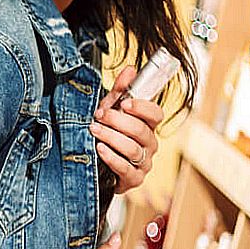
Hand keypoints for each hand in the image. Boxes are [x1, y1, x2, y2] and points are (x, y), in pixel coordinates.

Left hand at [92, 66, 165, 194]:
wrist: (93, 162)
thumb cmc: (106, 131)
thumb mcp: (110, 109)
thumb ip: (120, 90)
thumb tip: (130, 69)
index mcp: (147, 125)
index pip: (156, 114)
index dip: (142, 108)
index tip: (125, 103)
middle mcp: (149, 143)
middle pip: (141, 131)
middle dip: (118, 121)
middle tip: (99, 116)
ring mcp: (144, 162)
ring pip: (132, 149)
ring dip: (111, 137)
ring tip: (94, 130)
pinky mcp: (134, 179)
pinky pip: (126, 169)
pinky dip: (111, 158)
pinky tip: (99, 149)